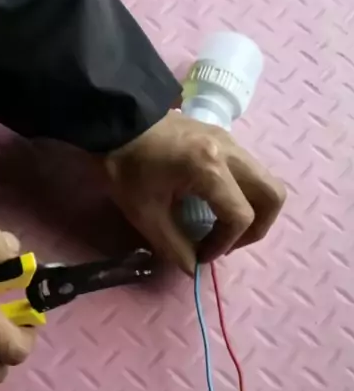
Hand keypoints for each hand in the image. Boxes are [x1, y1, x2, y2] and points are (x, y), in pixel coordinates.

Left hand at [103, 111, 285, 272]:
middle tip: (230, 242)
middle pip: (272, 196)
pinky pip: (250, 171)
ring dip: (254, 210)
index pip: (240, 217)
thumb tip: (192, 268)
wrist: (117, 121)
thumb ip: (173, 246)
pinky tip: (216, 204)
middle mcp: (231, 153)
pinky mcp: (225, 138)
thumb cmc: (126, 166)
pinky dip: (243, 193)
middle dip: (258, 228)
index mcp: (210, 169)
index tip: (200, 254)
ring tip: (224, 227)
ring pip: (265, 181)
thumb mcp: (144, 213)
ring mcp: (231, 141)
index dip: (224, 244)